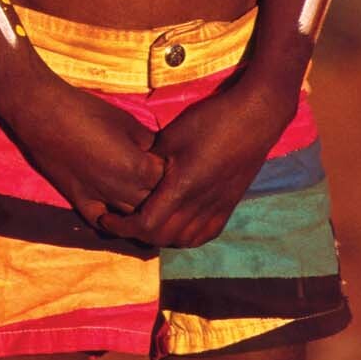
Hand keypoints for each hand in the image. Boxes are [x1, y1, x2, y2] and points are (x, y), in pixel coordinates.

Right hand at [0, 66, 163, 227]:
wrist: (42, 113)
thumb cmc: (85, 111)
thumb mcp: (126, 121)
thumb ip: (147, 142)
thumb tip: (157, 152)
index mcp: (139, 168)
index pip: (169, 181)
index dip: (170, 172)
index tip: (167, 162)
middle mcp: (123, 190)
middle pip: (154, 203)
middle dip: (158, 194)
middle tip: (155, 179)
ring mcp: (101, 198)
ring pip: (131, 218)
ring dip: (138, 208)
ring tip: (140, 195)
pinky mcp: (79, 201)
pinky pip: (102, 222)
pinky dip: (111, 222)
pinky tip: (115, 213)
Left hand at [102, 75, 297, 247]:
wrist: (254, 119)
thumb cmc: (208, 122)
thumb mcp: (170, 138)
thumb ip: (150, 162)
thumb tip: (130, 175)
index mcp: (182, 187)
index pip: (147, 224)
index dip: (123, 226)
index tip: (106, 218)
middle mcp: (201, 204)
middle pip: (163, 238)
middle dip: (137, 234)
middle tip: (121, 220)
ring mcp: (219, 207)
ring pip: (185, 240)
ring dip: (162, 238)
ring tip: (145, 223)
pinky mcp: (230, 205)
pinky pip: (206, 233)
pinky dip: (186, 236)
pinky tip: (176, 224)